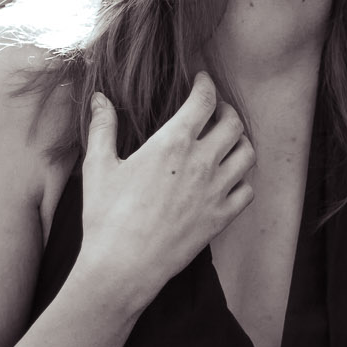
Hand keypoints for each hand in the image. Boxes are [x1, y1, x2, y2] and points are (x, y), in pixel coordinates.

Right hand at [73, 73, 255, 294]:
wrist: (123, 266)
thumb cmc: (106, 216)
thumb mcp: (98, 166)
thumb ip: (103, 127)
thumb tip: (99, 98)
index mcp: (173, 143)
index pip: (204, 100)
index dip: (206, 84)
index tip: (202, 80)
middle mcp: (202, 163)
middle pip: (233, 123)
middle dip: (227, 110)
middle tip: (216, 110)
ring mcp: (216, 191)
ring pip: (247, 154)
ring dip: (240, 141)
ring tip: (227, 141)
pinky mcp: (221, 217)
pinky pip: (247, 191)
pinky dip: (243, 179)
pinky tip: (229, 178)